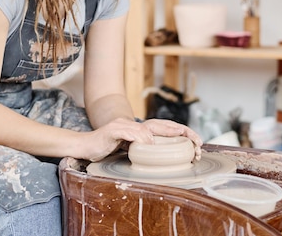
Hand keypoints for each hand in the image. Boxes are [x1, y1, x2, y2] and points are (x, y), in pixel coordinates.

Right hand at [82, 118, 201, 161]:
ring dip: (164, 131)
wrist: (85, 147)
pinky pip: (128, 132)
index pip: (163, 129)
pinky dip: (139, 136)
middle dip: (180, 130)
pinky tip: (148, 142)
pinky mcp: (112, 131)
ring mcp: (123, 126)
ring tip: (180, 134)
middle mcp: (133, 125)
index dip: (180, 133)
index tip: (196, 142)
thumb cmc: (106, 149)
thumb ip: (142, 150)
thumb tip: (160, 157)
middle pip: (160, 124)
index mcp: (139, 131)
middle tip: (195, 139)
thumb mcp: (129, 151)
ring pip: (147, 126)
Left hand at [139, 118, 202, 160]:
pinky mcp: (168, 147)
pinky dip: (186, 154)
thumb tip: (180, 130)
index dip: (194, 136)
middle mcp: (172, 132)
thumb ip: (165, 129)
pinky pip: (179, 150)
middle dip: (195, 145)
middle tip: (198, 154)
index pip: (185, 130)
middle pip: (188, 138)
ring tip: (196, 158)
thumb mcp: (152, 127)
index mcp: (169, 126)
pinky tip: (189, 160)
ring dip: (192, 151)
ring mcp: (171, 140)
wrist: (134, 135)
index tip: (199, 143)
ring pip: (185, 144)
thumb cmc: (142, 131)